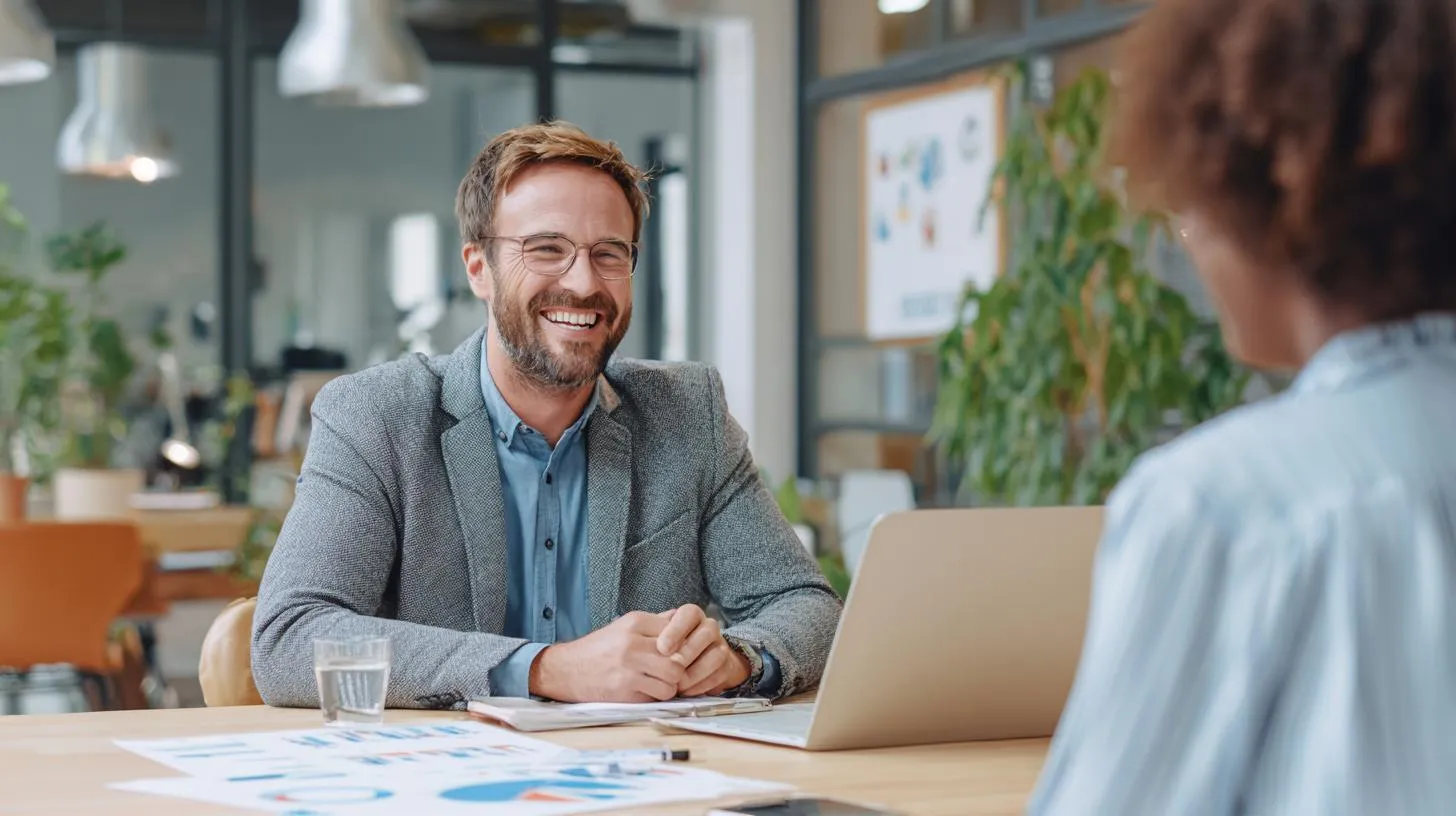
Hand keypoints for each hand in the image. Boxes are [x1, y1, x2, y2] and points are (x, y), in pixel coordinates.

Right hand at [528, 611, 685, 702]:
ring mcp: (629, 666)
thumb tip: (683, 617)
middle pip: (679, 656)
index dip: (681, 645)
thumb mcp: (624, 626)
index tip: (676, 653)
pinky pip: (658, 694)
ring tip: (659, 682)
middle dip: (679, 667)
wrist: (566, 670)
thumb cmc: (600, 649)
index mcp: (635, 622)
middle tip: (672, 672)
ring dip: (670, 684)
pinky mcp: (624, 688)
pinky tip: (647, 691)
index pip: (677, 631)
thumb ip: (654, 623)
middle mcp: (633, 642)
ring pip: (673, 678)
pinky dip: (657, 696)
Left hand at [655, 604, 750, 697]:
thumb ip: (651, 637)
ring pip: (716, 655)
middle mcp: (709, 627)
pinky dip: (702, 685)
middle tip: (671, 666)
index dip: (677, 629)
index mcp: (692, 615)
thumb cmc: (665, 649)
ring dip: (696, 671)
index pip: (689, 614)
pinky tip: (686, 691)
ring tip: (677, 683)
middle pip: (707, 632)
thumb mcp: (656, 638)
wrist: (689, 665)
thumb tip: (638, 644)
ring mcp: (721, 646)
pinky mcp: (727, 666)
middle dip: (688, 651)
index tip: (662, 647)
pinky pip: (719, 674)